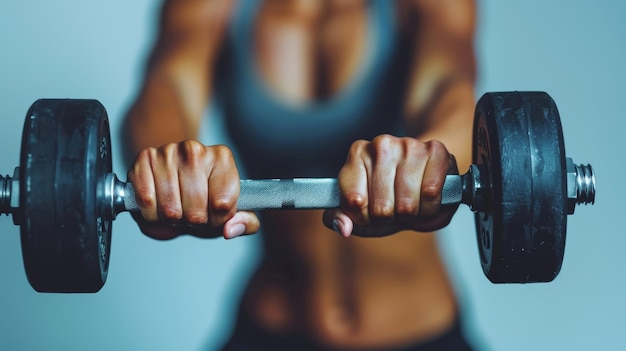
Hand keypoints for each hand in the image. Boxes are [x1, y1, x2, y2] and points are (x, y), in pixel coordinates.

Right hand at [127, 140, 259, 239]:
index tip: (214, 215)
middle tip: (192, 213)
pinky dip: (151, 214)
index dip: (217, 221)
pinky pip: (146, 202)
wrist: (174, 180)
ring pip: (170, 209)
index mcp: (222, 158)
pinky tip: (158, 205)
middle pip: (196, 210)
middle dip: (193, 221)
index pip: (223, 206)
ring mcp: (167, 152)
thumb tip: (231, 229)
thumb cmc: (204, 198)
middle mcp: (195, 150)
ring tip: (176, 209)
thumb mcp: (231, 212)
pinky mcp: (144, 159)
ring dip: (171, 219)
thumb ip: (245, 223)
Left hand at [323, 135, 458, 236]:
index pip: (354, 203)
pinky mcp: (435, 150)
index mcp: (357, 154)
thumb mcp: (363, 207)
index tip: (369, 215)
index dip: (364, 219)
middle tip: (395, 210)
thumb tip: (344, 228)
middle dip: (390, 219)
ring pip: (407, 205)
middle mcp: (381, 145)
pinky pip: (430, 194)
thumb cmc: (392, 192)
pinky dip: (431, 206)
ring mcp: (408, 145)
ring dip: (413, 215)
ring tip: (412, 205)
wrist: (426, 168)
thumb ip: (343, 218)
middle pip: (381, 209)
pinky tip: (427, 198)